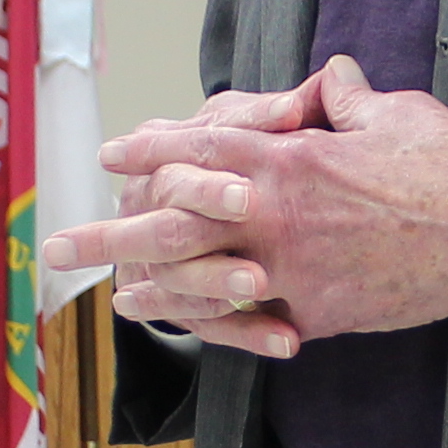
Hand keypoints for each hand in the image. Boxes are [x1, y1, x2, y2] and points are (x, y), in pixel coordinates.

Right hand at [45, 77, 330, 353]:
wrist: (214, 213)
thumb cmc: (238, 155)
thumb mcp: (243, 127)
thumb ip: (267, 117)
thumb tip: (297, 105)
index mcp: (163, 164)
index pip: (177, 166)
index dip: (210, 183)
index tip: (249, 192)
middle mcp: (150, 213)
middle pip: (170, 229)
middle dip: (207, 231)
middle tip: (250, 229)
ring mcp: (162, 267)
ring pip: (182, 282)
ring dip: (220, 284)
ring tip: (261, 287)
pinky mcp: (188, 308)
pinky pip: (215, 326)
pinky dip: (251, 334)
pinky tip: (287, 342)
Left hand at [77, 57, 447, 347]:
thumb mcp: (392, 112)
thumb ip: (344, 99)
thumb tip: (328, 79)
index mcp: (288, 158)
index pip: (201, 148)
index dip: (150, 150)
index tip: (110, 153)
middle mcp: (276, 216)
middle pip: (175, 223)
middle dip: (112, 233)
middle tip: (58, 247)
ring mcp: (294, 272)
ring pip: (202, 282)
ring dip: (151, 290)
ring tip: (110, 299)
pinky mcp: (320, 314)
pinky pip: (256, 322)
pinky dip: (217, 327)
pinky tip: (187, 331)